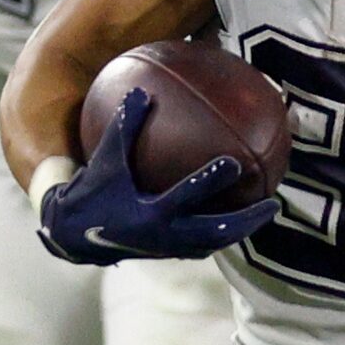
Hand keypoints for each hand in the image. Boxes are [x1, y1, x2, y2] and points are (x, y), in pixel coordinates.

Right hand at [35, 88, 277, 266]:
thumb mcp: (105, 159)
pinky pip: (202, 245)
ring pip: (213, 243)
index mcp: (148, 214)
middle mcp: (163, 236)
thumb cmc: (91, 193)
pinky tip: (237, 217)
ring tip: (265, 213)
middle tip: (272, 204)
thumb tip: (141, 90)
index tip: (233, 162)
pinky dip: (221, 233)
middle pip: (214, 233)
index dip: (209, 181)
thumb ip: (123, 127)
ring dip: (240, 231)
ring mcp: (168, 249)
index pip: (184, 197)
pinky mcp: (169, 254)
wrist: (72, 237)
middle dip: (245, 221)